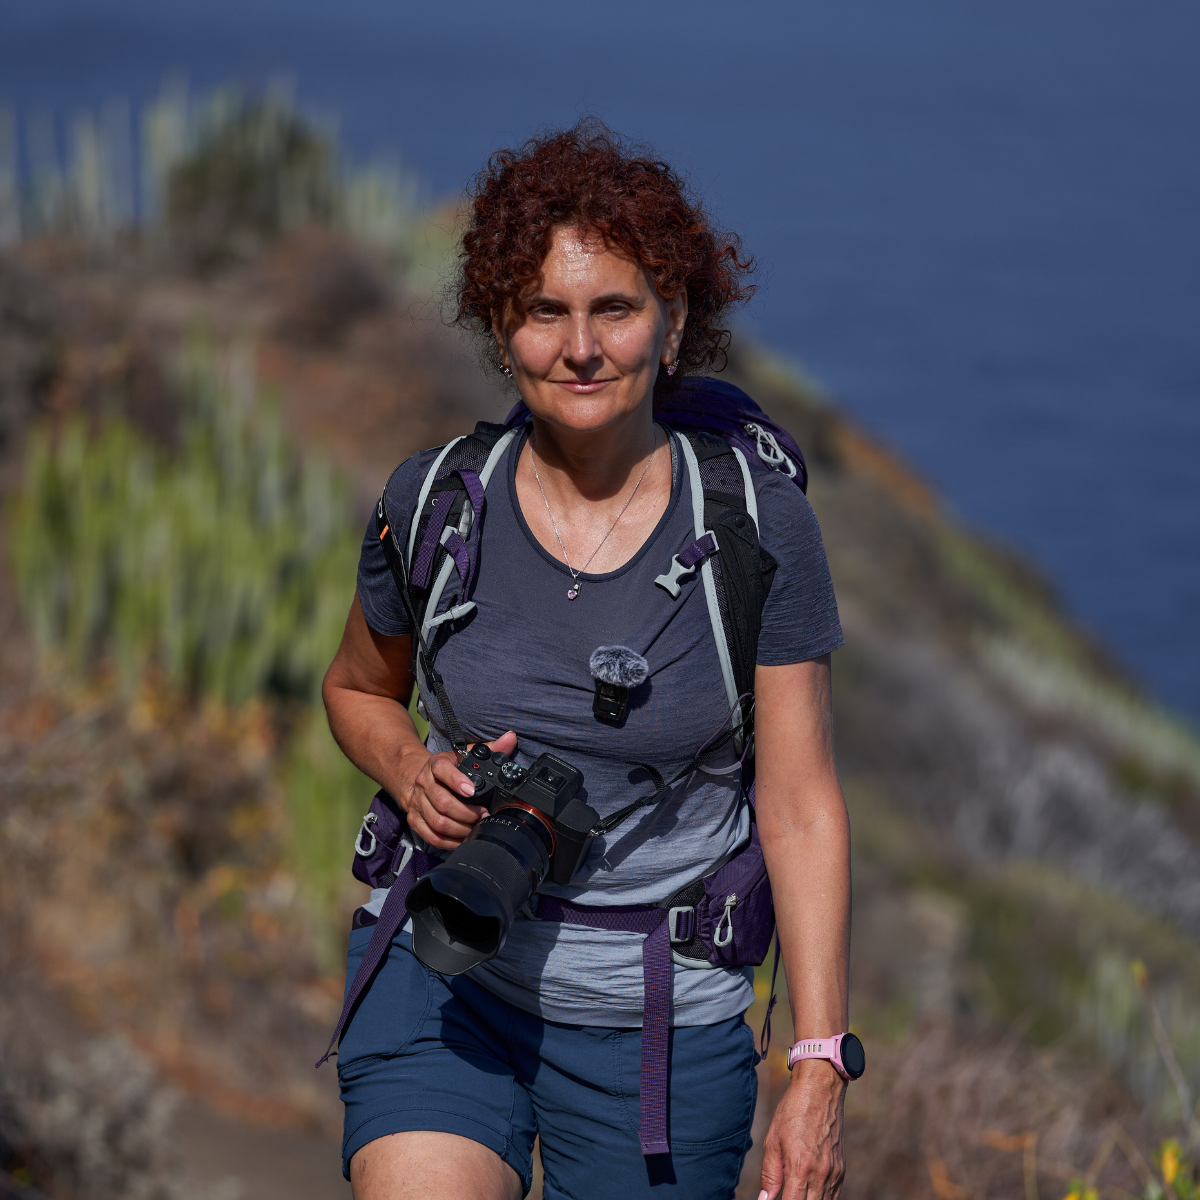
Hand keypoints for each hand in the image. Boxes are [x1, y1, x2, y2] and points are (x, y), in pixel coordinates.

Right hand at [395, 731, 517, 849]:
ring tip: (476, 827)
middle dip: (466, 813)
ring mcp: (417, 803)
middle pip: (442, 802)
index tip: (472, 791)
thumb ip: (490, 748)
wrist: (417, 777)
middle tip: (483, 815)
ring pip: (438, 822)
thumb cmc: (448, 768)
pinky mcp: (415, 820)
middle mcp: (424, 783)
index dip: (456, 781)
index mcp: (436, 764)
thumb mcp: (465, 754)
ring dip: (460, 829)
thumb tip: (511, 738)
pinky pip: (431, 836)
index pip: (442, 769)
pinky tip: (463, 839)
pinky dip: (449, 842)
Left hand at [758, 1059, 845, 1199]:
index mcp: (800, 1168)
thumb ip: (770, 1175)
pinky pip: (834, 1196)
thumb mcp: (772, 1141)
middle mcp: (820, 1175)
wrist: (820, 1090)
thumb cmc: (792, 1112)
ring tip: (796, 1193)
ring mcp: (834, 1174)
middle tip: (785, 1194)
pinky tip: (810, 1195)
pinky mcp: (841, 1170)